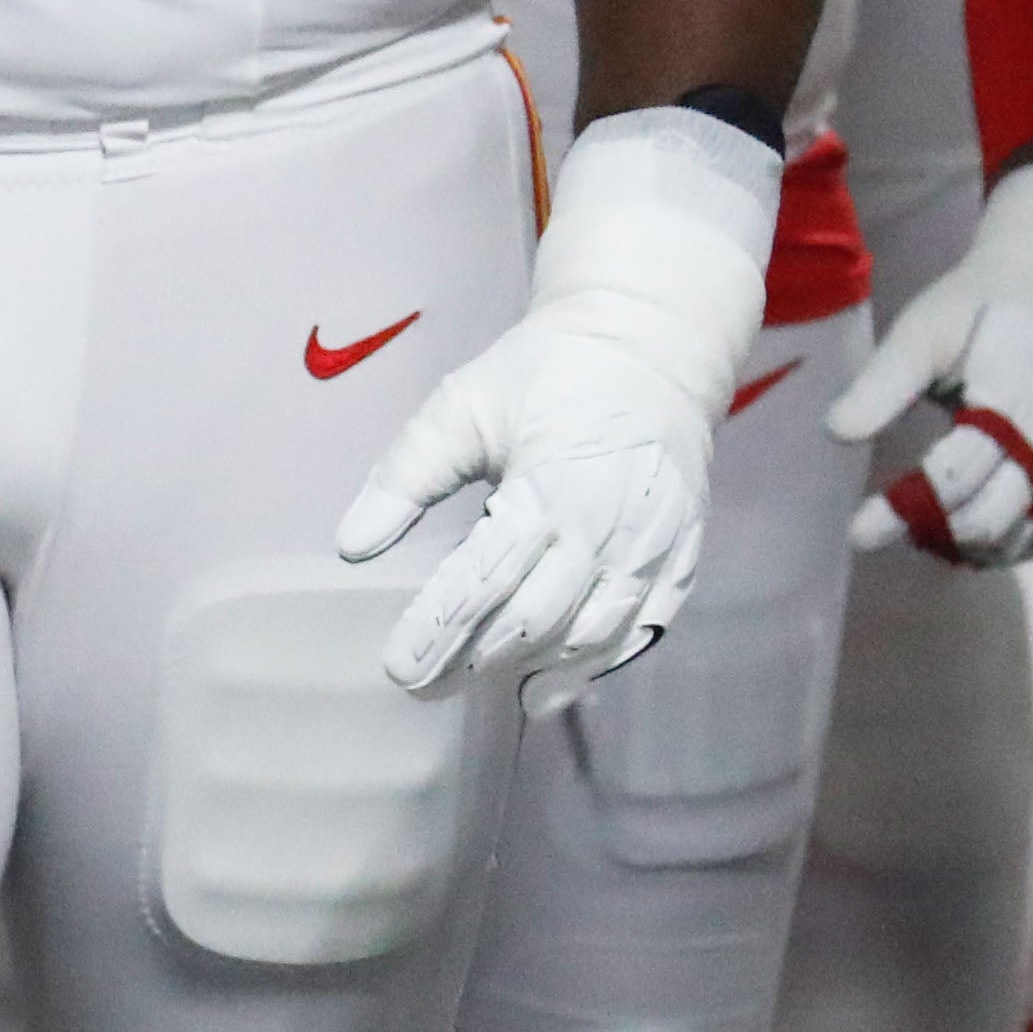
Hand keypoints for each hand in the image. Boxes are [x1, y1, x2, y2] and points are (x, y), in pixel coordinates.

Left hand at [337, 105, 777, 690]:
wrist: (648, 347)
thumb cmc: (545, 373)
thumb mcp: (461, 406)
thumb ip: (405, 477)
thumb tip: (350, 546)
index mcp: (548, 489)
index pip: (481, 583)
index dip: (436, 632)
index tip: (396, 668)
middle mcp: (607, 530)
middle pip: (534, 623)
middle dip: (473, 661)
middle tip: (420, 684)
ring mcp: (653, 549)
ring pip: (591, 639)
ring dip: (532, 671)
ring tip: (473, 683)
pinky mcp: (682, 557)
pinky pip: (643, 632)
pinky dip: (597, 666)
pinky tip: (552, 685)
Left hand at [831, 156, 1032, 563]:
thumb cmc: (975, 311)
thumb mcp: (922, 332)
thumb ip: (883, 385)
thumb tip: (835, 432)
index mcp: (1012, 398)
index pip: (958, 474)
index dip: (907, 509)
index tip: (857, 533)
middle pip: (994, 515)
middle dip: (933, 532)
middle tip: (876, 530)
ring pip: (1022, 535)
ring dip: (966, 547)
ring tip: (912, 532)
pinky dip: (1001, 544)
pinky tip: (956, 536)